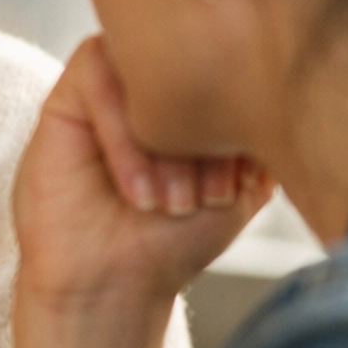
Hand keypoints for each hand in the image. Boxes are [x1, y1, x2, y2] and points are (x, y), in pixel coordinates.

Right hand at [14, 37, 271, 310]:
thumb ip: (262, 139)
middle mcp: (152, 86)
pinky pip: (95, 75)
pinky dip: (123, 136)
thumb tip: (281, 93)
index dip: (243, 119)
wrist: (116, 286)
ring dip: (163, 141)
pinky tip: (137, 192)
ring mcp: (110, 87)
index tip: (241, 186)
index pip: (231, 65)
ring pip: (142, 72)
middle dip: (206, 131)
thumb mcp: (240, 189)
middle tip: (210, 195)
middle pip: (190, 62)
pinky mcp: (66, 98)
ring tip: (173, 203)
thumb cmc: (174, 242)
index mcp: (197, 96)